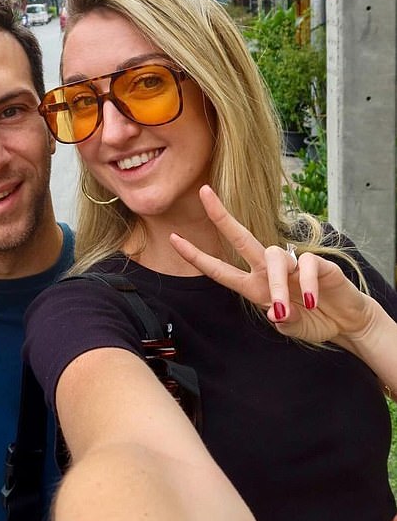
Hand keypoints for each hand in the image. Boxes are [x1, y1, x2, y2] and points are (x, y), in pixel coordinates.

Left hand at [169, 185, 375, 346]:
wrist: (345, 321)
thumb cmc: (313, 320)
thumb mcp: (293, 328)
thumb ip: (285, 322)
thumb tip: (275, 313)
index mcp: (254, 286)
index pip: (220, 269)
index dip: (196, 256)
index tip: (174, 239)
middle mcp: (268, 271)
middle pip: (241, 238)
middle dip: (221, 217)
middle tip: (203, 192)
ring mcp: (292, 265)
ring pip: (275, 258)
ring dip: (278, 285)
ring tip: (287, 311)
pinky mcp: (317, 263)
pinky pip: (306, 266)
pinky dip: (306, 285)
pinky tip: (312, 300)